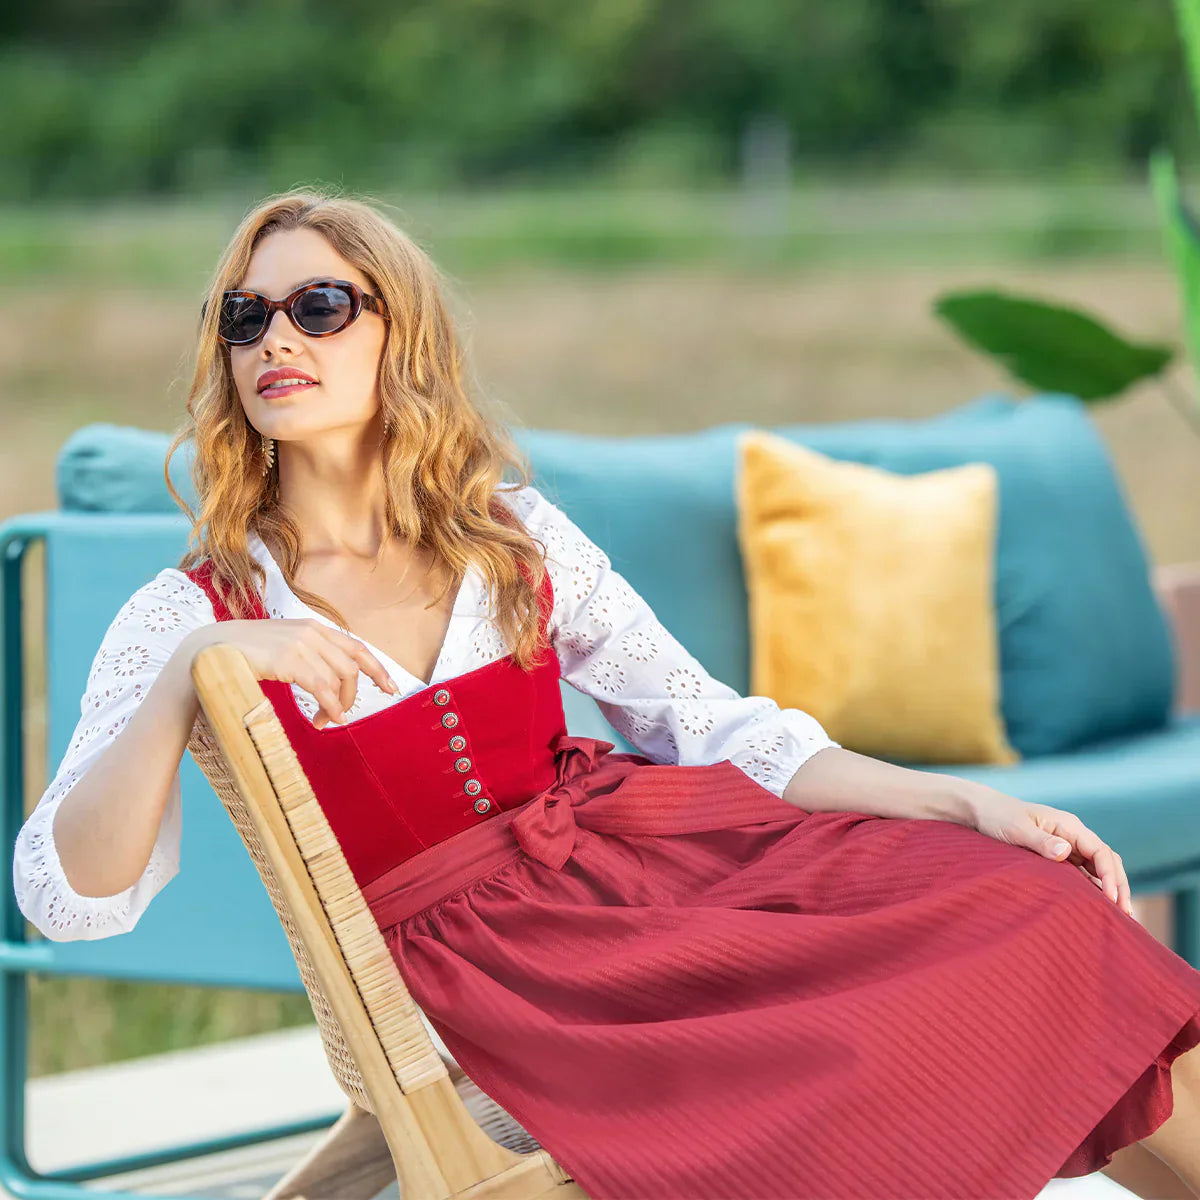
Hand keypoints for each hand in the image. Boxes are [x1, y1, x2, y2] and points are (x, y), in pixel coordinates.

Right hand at [183, 619, 399, 728]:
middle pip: (352, 666)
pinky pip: (321, 686)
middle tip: (339, 717)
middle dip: (352, 695)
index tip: (391, 689)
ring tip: (324, 721)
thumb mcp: (284, 651)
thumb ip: (309, 659)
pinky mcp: (286, 658)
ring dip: (337, 706)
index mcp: (313, 627)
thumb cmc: (244, 656)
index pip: (357, 647)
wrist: (205, 651)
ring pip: (338, 679)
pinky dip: (330, 705)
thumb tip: (333, 685)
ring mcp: (298, 643)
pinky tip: (327, 718)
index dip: (377, 669)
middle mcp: (310, 631)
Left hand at [963, 787, 1133, 917]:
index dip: (1110, 875)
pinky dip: (1095, 887)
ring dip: (1111, 888)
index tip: (1113, 899)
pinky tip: (1099, 905)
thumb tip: (1066, 852)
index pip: (1100, 851)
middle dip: (1119, 885)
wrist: (982, 810)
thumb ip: (1040, 841)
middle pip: (1107, 861)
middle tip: (1127, 914)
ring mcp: (1068, 845)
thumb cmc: (998, 817)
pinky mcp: (1059, 856)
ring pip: (1099, 868)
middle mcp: (1073, 835)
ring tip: (1121, 916)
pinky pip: (1084, 872)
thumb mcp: (1016, 829)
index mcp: (1068, 825)